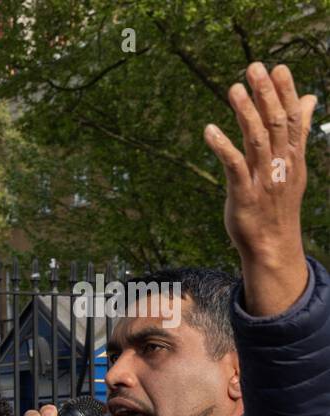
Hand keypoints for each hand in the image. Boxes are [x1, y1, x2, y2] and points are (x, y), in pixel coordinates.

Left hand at [204, 62, 315, 314]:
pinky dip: (223, 147)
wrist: (273, 244)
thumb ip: (298, 131)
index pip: (292, 118)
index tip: (278, 67)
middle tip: (255, 67)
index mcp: (293, 156)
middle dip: (266, 95)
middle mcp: (281, 164)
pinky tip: (210, 130)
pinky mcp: (245, 195)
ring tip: (234, 89)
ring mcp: (264, 179)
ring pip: (257, 141)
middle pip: (276, 124)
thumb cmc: (278, 202)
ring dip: (246, 114)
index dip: (286, 93)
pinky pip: (234, 167)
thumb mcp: (293, 164)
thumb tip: (310, 99)